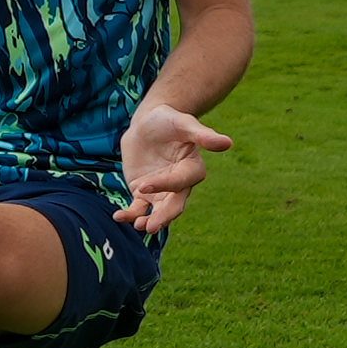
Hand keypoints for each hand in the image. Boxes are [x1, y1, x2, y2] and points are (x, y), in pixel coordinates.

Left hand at [112, 103, 236, 232]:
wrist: (147, 122)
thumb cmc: (169, 120)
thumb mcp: (184, 123)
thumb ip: (203, 135)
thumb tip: (228, 143)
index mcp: (192, 169)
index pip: (180, 182)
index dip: (164, 185)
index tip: (143, 186)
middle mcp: (179, 184)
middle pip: (174, 205)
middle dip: (163, 216)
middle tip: (150, 227)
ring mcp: (161, 191)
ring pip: (157, 211)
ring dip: (148, 220)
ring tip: (138, 226)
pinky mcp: (143, 192)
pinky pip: (138, 207)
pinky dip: (130, 214)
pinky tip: (118, 216)